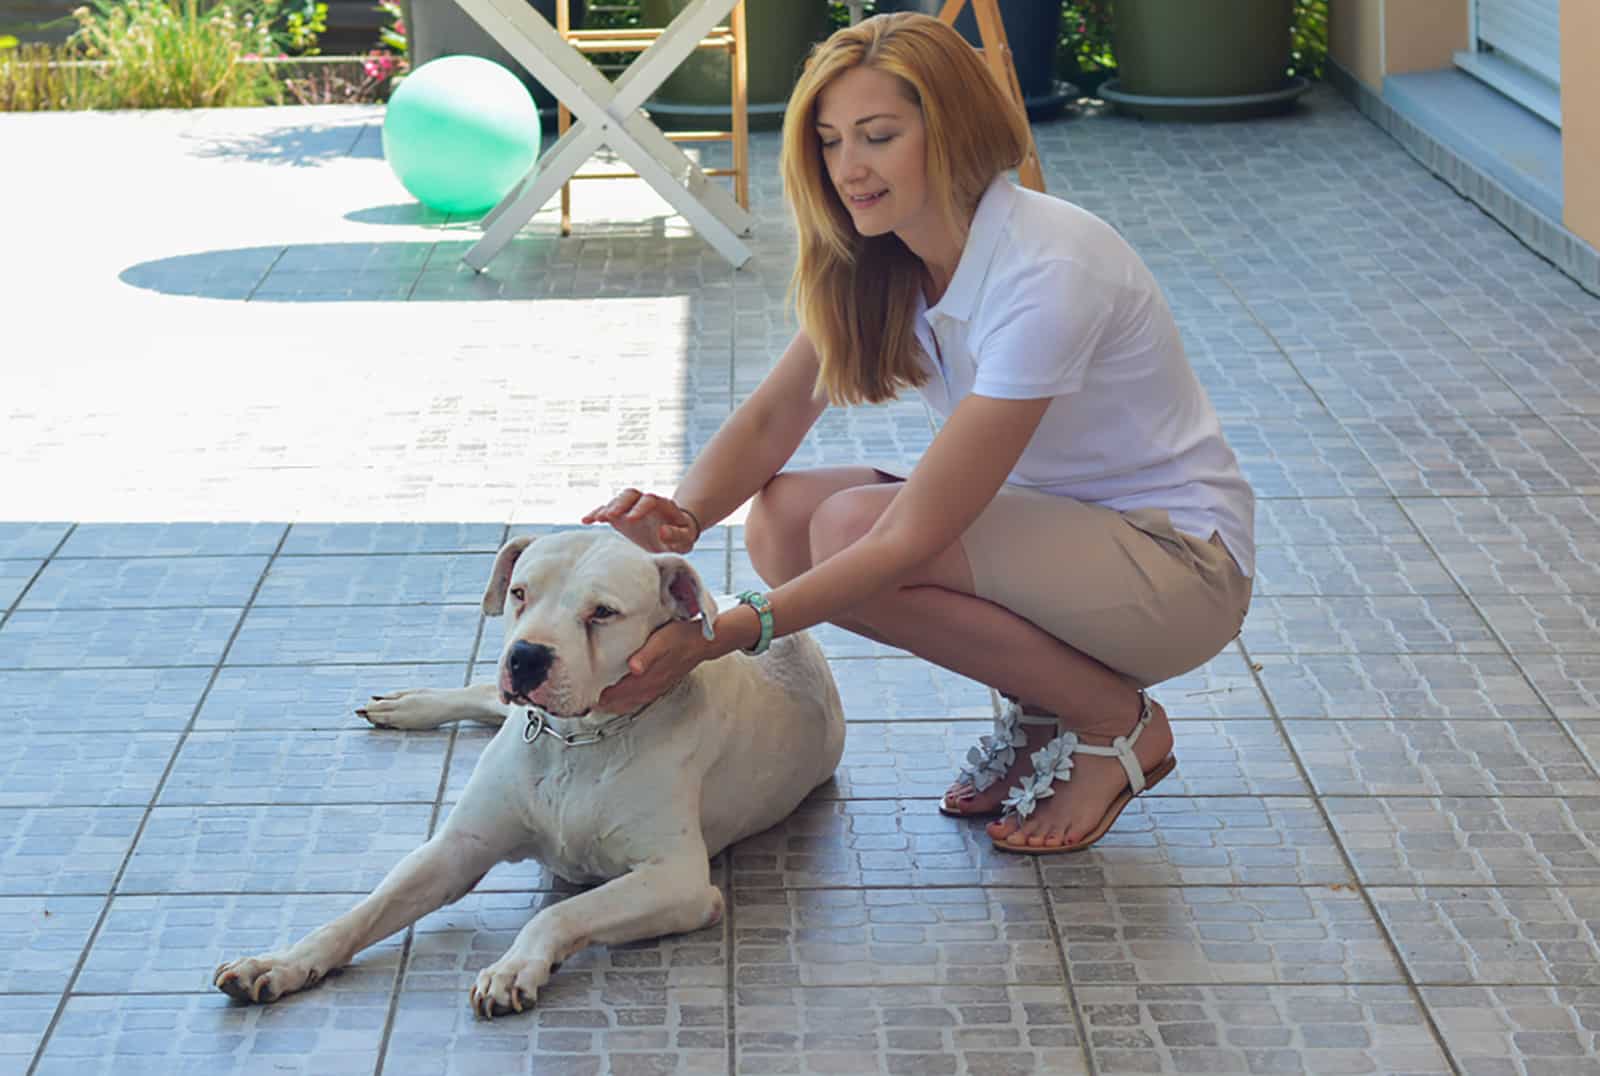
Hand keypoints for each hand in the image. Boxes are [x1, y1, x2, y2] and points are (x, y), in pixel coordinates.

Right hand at [581, 488, 699, 552]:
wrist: (673, 536)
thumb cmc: (681, 538)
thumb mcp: (686, 539)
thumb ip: (678, 535)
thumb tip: (663, 531)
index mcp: (663, 506)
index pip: (650, 500)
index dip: (640, 508)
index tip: (631, 519)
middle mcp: (645, 502)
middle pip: (631, 495)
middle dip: (620, 504)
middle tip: (610, 515)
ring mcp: (631, 508)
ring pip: (617, 501)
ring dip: (607, 508)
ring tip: (598, 518)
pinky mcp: (620, 516)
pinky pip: (607, 511)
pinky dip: (596, 514)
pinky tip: (586, 520)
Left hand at [594, 619, 709, 713]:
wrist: (704, 641)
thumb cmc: (682, 637)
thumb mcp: (663, 641)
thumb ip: (647, 655)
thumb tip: (633, 668)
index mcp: (649, 677)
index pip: (620, 692)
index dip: (603, 697)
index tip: (587, 698)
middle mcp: (652, 686)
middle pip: (623, 702)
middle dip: (606, 705)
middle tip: (587, 705)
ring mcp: (657, 686)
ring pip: (632, 702)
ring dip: (616, 705)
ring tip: (601, 705)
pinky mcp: (662, 683)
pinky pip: (641, 698)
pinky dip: (628, 701)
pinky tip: (624, 699)